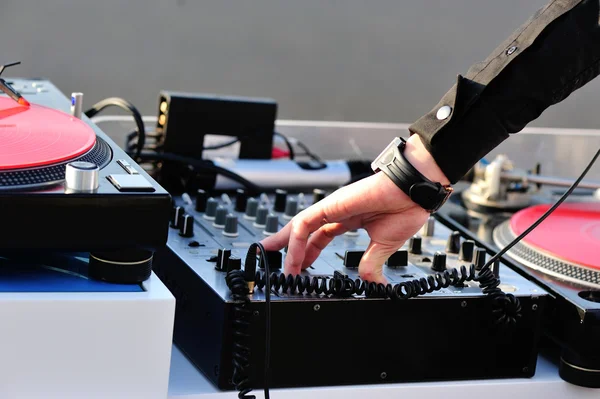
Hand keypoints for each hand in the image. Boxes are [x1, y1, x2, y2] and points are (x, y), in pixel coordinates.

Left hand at [260, 135, 449, 283]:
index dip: (307, 252)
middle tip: (279, 267)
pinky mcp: (330, 205)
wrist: (415, 191)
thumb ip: (371, 264)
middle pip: (305, 232)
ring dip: (289, 250)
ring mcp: (332, 207)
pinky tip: (293, 258)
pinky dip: (296, 241)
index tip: (299, 267)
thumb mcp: (384, 246)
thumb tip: (371, 284)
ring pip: (300, 228)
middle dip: (290, 250)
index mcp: (349, 219)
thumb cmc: (405, 207)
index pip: (319, 237)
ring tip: (284, 271)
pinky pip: (305, 224)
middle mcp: (337, 212)